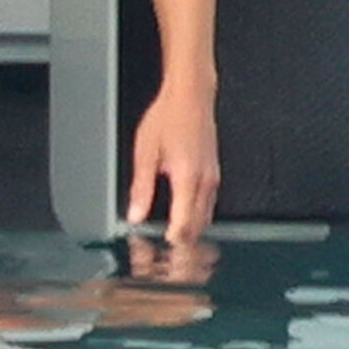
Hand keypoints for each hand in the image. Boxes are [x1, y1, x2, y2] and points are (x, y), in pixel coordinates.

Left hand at [126, 79, 218, 243]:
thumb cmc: (169, 115)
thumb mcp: (146, 150)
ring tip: (172, 240)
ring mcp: (212, 178)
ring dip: (191, 233)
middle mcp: (204, 182)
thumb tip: (135, 214)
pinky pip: (209, 205)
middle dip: (182, 246)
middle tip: (165, 254)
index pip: (183, 227)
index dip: (170, 244)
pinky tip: (184, 218)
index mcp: (188, 179)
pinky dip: (197, 218)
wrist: (191, 94)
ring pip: (205, 219)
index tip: (157, 252)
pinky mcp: (214, 173)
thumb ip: (141, 187)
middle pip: (198, 228)